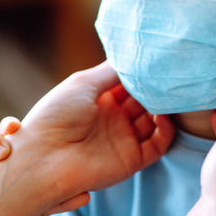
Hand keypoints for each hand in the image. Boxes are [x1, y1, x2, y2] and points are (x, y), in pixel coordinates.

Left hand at [0, 62, 173, 215]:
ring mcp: (123, 138)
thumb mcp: (83, 83)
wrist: (44, 157)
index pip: (128, 83)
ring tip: (170, 93)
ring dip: (163, 107)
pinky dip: (165, 130)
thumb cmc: (57, 115)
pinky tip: (163, 115)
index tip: (157, 59)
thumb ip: (112, 70)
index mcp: (99, 98)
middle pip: (144, 100)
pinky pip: (157, 145)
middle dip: (156, 88)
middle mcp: (113, 118)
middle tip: (169, 75)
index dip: (142, 73)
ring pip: (154, 120)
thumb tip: (134, 55)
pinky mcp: (132, 159)